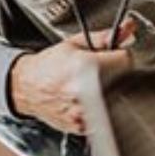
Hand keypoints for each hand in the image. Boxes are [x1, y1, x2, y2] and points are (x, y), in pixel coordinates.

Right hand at [9, 21, 134, 133]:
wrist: (26, 87)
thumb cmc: (48, 65)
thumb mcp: (74, 43)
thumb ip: (104, 37)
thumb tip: (128, 29)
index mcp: (86, 67)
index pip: (126, 61)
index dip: (119, 56)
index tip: (112, 57)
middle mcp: (85, 92)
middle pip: (123, 81)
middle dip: (114, 74)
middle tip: (97, 71)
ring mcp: (84, 112)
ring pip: (115, 100)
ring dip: (108, 92)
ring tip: (90, 85)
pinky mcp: (82, 126)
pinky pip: (103, 115)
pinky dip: (98, 108)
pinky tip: (84, 99)